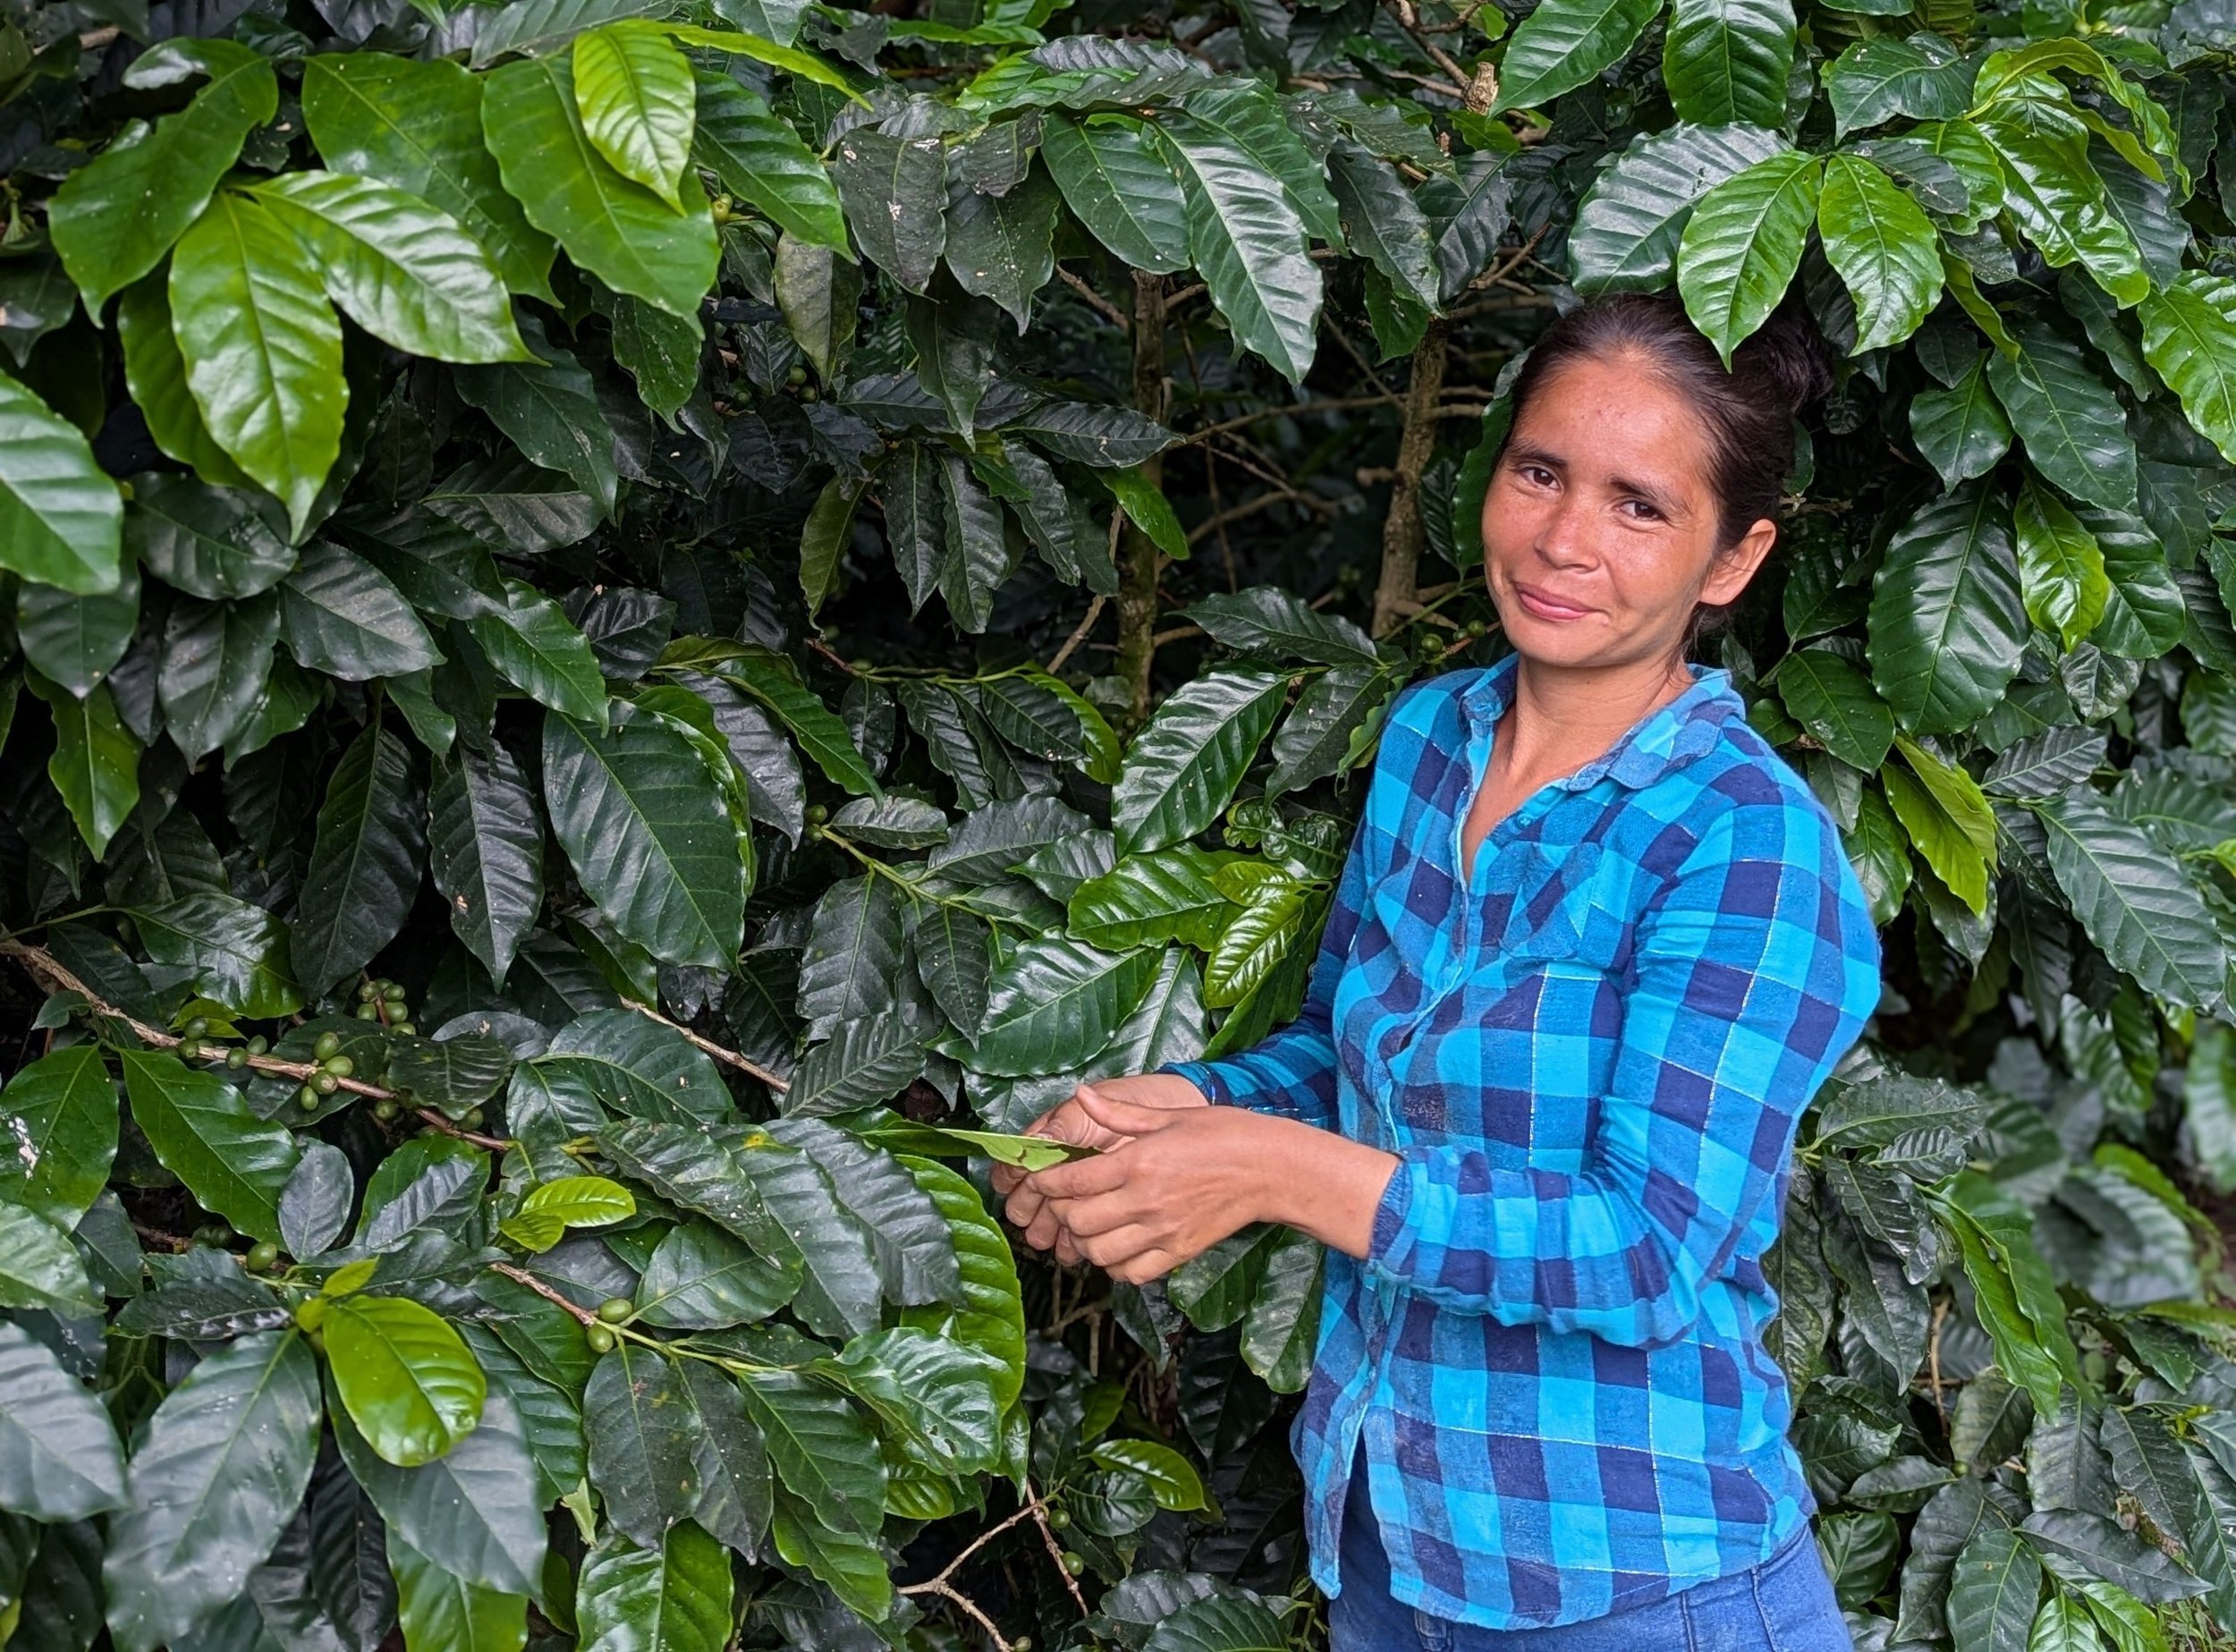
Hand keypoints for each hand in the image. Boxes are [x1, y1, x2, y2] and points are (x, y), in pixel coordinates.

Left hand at [995, 1074, 1206, 1262]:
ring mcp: (1162, 1231)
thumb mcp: (1169, 1114)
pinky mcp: (1178, 1252)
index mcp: (1138, 1162)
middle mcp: (1146, 1200)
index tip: (1041, 1180)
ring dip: (1085, 1241)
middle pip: (1078, 1221)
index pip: (1072, 1181)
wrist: (1269, 1168)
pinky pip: (1131, 1272)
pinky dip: (1116, 1265)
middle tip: (1065, 1202)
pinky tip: (1119, 1246)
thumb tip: (1080, 1095)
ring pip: (1099, 1253)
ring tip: (1090, 1225)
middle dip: (1061, 1213)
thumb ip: (1119, 1112)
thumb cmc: (1222, 1133)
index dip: (1046, 1184)